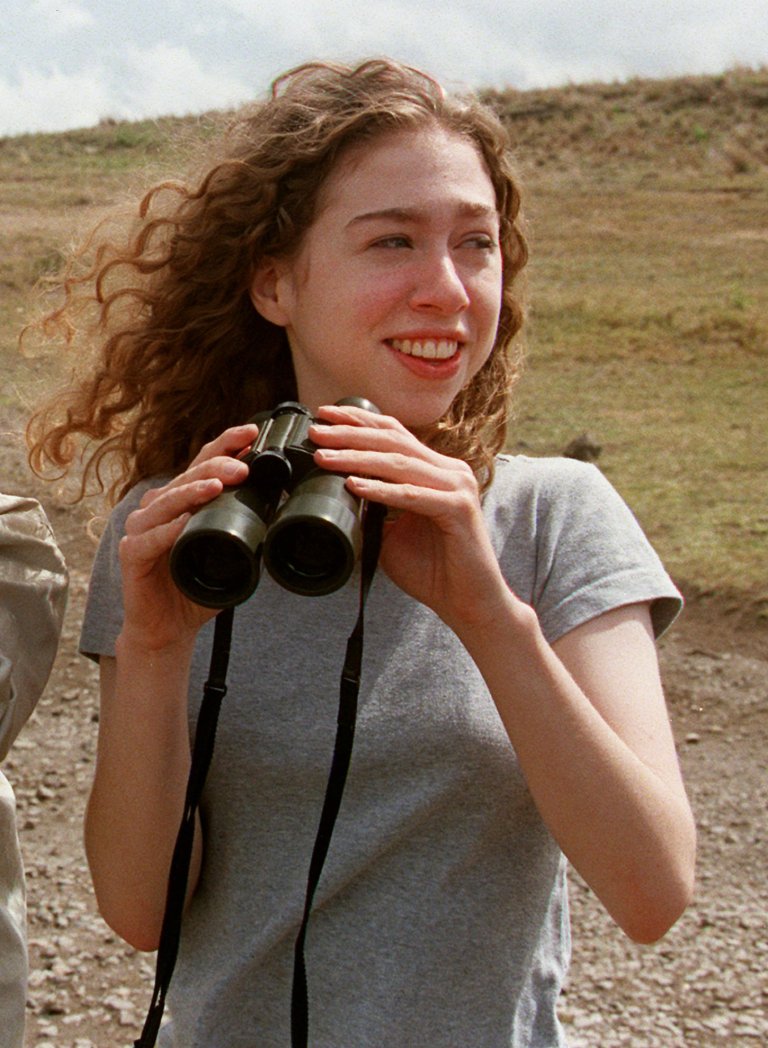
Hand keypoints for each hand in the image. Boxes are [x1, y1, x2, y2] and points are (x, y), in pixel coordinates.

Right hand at [117, 423, 258, 650]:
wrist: (169, 627)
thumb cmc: (196, 587)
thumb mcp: (228, 552)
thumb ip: (245, 529)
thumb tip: (279, 507)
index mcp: (182, 500)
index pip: (204, 463)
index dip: (226, 445)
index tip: (252, 433)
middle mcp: (159, 507)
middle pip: (188, 476)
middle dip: (217, 465)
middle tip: (244, 466)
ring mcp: (141, 528)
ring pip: (168, 501)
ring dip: (193, 491)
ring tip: (218, 485)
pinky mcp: (131, 554)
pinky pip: (149, 538)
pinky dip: (168, 530)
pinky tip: (184, 522)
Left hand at [310, 404, 509, 631]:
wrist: (466, 602)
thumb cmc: (432, 569)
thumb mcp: (390, 531)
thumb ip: (371, 508)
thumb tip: (334, 493)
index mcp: (435, 470)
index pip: (394, 434)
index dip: (359, 420)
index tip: (324, 415)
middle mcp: (449, 470)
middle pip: (393, 441)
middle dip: (350, 434)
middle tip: (316, 432)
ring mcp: (457, 487)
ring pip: (399, 463)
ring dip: (357, 458)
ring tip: (325, 458)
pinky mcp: (459, 508)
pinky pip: (412, 495)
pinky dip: (382, 490)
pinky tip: (355, 485)